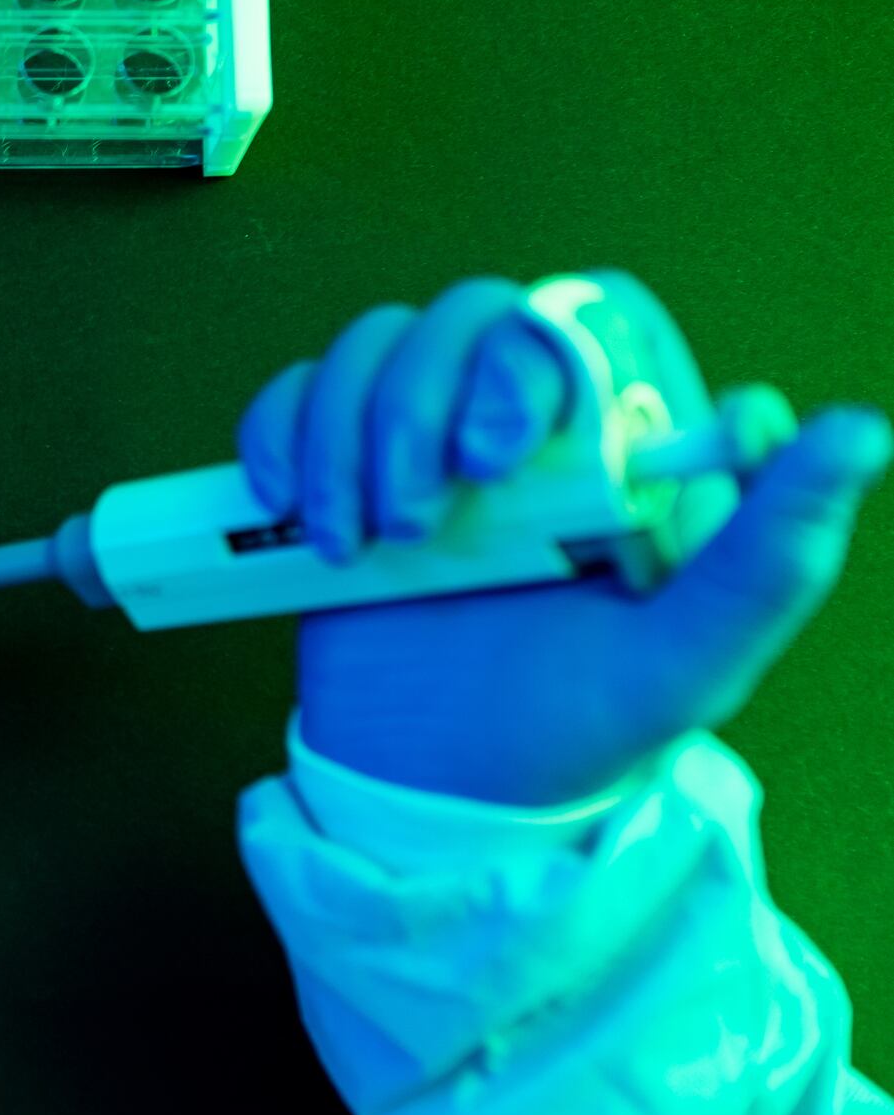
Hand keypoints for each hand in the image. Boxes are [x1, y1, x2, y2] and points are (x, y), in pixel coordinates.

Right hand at [237, 272, 890, 803]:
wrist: (434, 798)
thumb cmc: (570, 733)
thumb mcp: (686, 662)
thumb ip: (771, 556)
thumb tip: (855, 426)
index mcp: (613, 449)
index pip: (580, 319)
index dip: (529, 358)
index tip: (498, 458)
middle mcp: (520, 427)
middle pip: (462, 316)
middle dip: (416, 407)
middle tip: (415, 521)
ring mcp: (419, 443)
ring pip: (371, 348)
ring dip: (342, 433)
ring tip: (349, 544)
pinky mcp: (334, 471)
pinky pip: (291, 398)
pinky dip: (278, 438)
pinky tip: (292, 513)